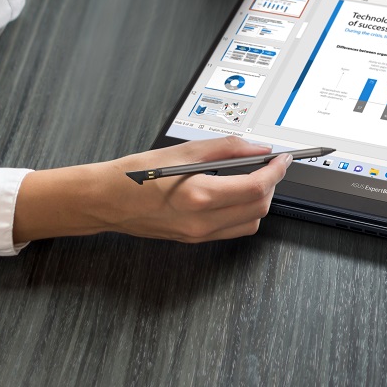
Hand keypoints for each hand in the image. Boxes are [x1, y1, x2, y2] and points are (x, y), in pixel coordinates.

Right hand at [12, 137, 289, 243]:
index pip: (256, 187)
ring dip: (259, 199)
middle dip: (270, 184)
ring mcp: (198, 234)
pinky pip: (232, 230)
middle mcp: (201, 221)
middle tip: (268, 163)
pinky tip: (233, 192)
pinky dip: (243, 211)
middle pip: (259, 208)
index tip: (282, 157)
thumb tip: (257, 146)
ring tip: (250, 176)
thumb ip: (225, 148)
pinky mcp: (194, 239)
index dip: (276, 170)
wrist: (104, 201)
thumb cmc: (133, 175)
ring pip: (250, 223)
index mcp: (198, 195)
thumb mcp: (182, 152)